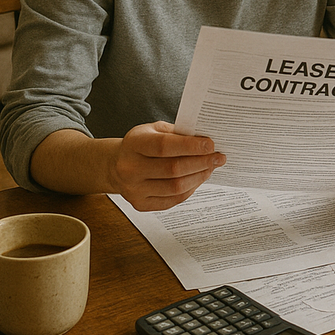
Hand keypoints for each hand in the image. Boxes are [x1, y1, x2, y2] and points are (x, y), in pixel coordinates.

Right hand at [108, 121, 224, 210]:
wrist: (116, 165)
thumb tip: (206, 140)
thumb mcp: (154, 130)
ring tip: (211, 167)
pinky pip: (173, 200)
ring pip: (176, 187)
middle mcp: (130, 168)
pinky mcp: (140, 204)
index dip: (190, 146)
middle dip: (201, 162)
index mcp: (133, 144)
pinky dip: (190, 189)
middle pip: (173, 169)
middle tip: (218, 157)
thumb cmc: (141, 145)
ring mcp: (134, 189)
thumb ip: (177, 133)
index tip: (210, 144)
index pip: (164, 146)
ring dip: (199, 177)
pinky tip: (198, 178)